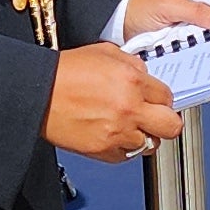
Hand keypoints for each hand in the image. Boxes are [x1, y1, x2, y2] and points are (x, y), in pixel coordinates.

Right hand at [44, 40, 180, 158]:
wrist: (38, 93)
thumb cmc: (65, 72)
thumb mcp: (105, 53)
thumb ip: (132, 65)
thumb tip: (146, 77)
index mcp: (132, 81)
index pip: (168, 97)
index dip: (162, 99)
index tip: (156, 101)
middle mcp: (129, 108)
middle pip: (171, 126)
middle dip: (166, 122)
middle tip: (156, 119)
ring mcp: (117, 132)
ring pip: (150, 144)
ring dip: (142, 136)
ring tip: (129, 127)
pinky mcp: (103, 150)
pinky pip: (127, 156)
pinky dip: (123, 147)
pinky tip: (113, 135)